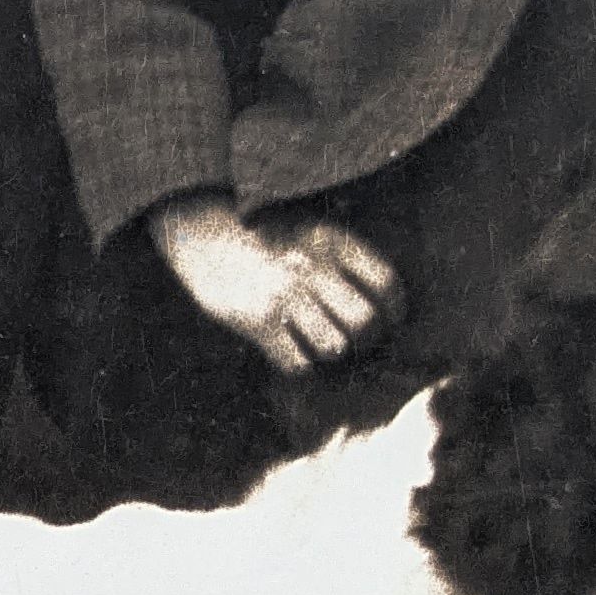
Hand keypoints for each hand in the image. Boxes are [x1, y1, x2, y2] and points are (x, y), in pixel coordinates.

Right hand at [146, 192, 394, 375]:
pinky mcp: (257, 319)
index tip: (389, 320)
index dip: (394, 310)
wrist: (202, 229)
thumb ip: (342, 259)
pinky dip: (298, 365)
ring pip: (333, 346)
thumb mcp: (309, 230)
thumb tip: (378, 306)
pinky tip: (289, 351)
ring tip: (317, 345)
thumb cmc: (262, 236)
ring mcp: (284, 294)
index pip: (385, 284)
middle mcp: (312, 267)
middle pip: (364, 322)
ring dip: (328, 352)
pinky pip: (296, 362)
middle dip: (363, 340)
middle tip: (352, 341)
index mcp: (331, 241)